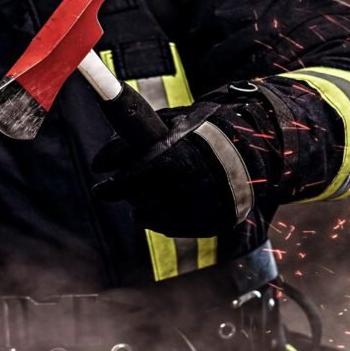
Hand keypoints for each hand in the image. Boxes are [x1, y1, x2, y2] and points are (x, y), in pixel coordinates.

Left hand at [91, 95, 280, 236]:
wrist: (251, 154)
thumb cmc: (205, 133)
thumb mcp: (175, 123)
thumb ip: (139, 136)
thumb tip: (103, 158)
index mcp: (172, 159)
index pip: (126, 176)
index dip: (108, 177)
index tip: (99, 177)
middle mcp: (182, 188)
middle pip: (133, 197)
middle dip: (121, 189)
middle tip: (111, 186)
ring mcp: (194, 211)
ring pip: (145, 216)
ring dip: (142, 205)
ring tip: (153, 189)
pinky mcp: (205, 226)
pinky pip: (167, 227)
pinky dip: (163, 216)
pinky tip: (171, 201)